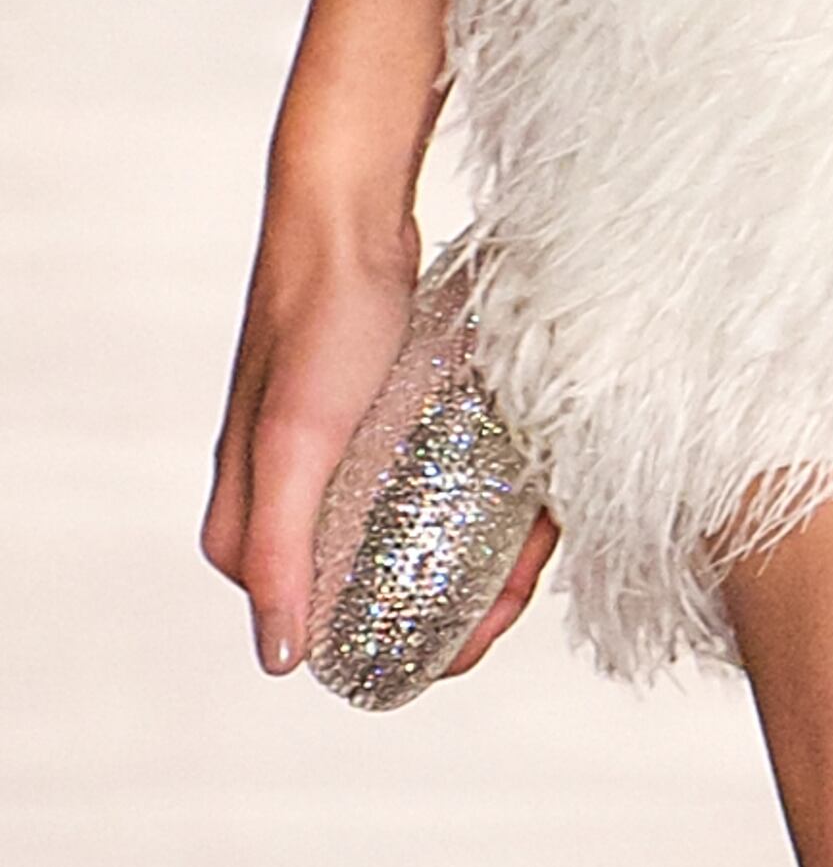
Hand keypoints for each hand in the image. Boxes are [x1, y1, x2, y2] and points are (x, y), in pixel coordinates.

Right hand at [203, 37, 554, 685]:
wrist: (352, 209)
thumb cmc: (316, 316)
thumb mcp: (294, 437)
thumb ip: (276, 546)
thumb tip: (280, 657)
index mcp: (259, 518)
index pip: (324, 621)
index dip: (394, 648)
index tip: (459, 650)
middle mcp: (302, 492)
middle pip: (383, 581)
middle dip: (454, 599)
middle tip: (516, 594)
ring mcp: (350, 452)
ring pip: (423, 531)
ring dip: (483, 550)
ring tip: (539, 544)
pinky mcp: (394, 414)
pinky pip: (446, 475)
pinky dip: (490, 491)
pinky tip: (535, 495)